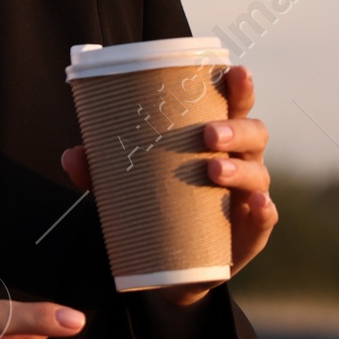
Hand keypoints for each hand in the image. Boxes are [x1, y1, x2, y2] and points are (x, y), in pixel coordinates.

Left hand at [59, 60, 277, 306]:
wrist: (176, 266)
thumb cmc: (159, 205)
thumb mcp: (127, 186)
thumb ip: (100, 171)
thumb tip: (72, 155)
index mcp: (217, 138)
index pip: (234, 106)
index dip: (239, 87)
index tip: (233, 71)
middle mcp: (240, 160)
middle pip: (254, 133)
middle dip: (235, 128)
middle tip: (207, 134)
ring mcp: (250, 194)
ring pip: (258, 173)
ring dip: (240, 169)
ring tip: (213, 170)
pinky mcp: (253, 230)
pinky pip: (266, 218)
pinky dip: (265, 210)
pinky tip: (257, 205)